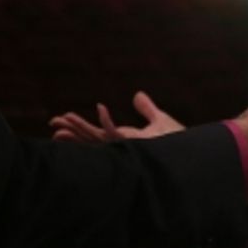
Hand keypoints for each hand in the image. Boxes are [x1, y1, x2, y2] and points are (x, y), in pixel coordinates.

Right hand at [50, 91, 184, 141]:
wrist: (195, 152)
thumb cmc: (180, 141)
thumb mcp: (160, 119)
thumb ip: (147, 108)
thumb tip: (137, 95)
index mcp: (125, 139)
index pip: (96, 133)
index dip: (78, 127)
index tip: (61, 119)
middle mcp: (123, 146)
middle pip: (91, 138)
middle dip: (72, 131)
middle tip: (52, 123)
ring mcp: (128, 146)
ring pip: (98, 138)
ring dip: (81, 128)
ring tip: (64, 119)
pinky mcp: (137, 145)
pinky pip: (117, 134)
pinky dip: (108, 122)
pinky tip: (100, 108)